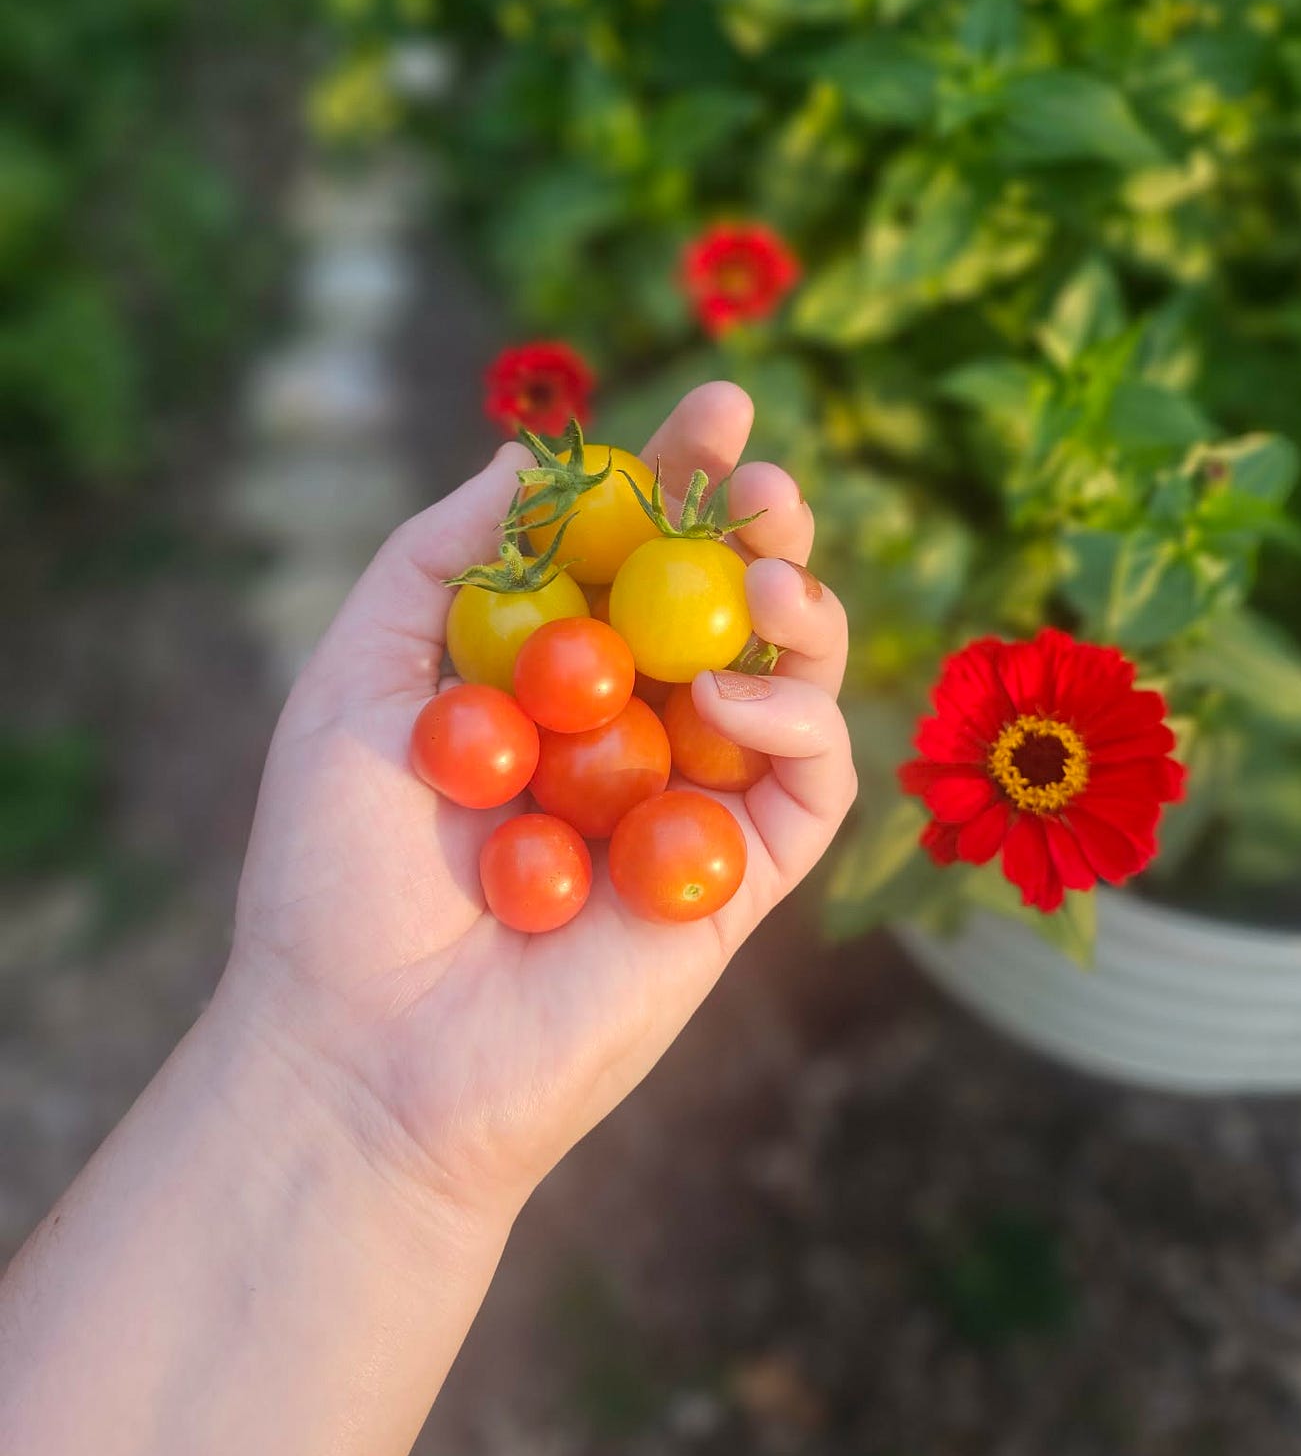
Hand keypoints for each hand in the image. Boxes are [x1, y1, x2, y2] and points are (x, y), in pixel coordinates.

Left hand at [229, 382, 854, 1222]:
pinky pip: (813, 780)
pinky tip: (721, 700)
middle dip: (766, 526)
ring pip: (798, 679)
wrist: (355, 1051)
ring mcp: (693, 803)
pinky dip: (792, 717)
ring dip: (805, 607)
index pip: (639, 553)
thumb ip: (441, 559)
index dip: (684, 474)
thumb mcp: (355, 678)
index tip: (718, 403)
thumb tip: (528, 458)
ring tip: (770, 574)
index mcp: (554, 674)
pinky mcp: (738, 882)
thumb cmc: (332, 873)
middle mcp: (635, 729)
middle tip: (766, 482)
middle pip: (733, 604)